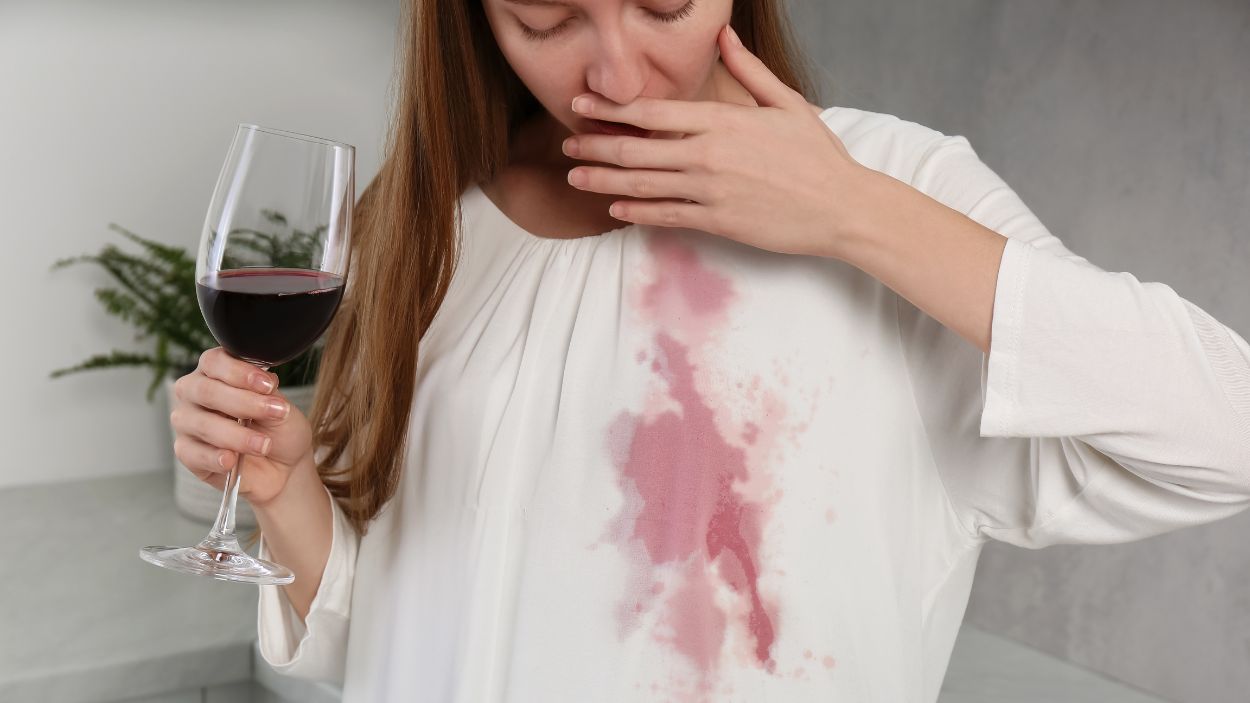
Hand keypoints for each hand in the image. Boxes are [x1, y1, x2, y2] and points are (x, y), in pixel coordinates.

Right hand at [169, 347, 314, 507]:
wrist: (283, 466)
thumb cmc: (278, 430)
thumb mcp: (281, 407)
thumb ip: (270, 393)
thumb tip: (266, 382)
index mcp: (216, 372)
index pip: (215, 362)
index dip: (240, 372)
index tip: (268, 385)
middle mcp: (195, 393)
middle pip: (206, 391)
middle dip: (244, 402)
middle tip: (274, 412)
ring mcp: (187, 422)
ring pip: (202, 424)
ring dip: (237, 435)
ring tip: (264, 445)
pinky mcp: (186, 452)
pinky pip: (193, 453)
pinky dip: (215, 457)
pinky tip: (231, 460)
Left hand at [561, 23, 873, 258]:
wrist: (842, 207)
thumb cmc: (817, 156)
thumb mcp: (787, 103)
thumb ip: (750, 70)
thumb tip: (724, 35)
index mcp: (723, 121)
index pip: (653, 112)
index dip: (611, 109)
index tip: (581, 105)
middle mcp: (709, 155)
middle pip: (636, 148)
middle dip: (595, 144)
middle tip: (566, 142)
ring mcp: (710, 191)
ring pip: (643, 184)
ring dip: (603, 179)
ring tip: (576, 176)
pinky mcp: (717, 222)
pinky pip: (666, 215)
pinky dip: (636, 211)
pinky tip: (614, 207)